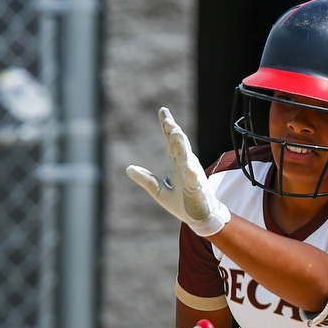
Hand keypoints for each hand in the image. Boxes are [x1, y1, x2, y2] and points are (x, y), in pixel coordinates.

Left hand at [125, 107, 230, 236]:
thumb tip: (128, 168)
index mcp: (176, 163)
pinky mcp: (196, 186)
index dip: (166, 126)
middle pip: (178, 143)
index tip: (162, 110)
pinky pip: (193, 176)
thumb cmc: (181, 203)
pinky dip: (190, 169)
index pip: (170, 141)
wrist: (199, 217)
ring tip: (174, 131)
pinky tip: (186, 163)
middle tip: (166, 118)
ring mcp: (192, 174)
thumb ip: (146, 179)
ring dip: (181, 143)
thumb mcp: (158, 190)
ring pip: (186, 154)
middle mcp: (184, 164)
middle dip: (173, 130)